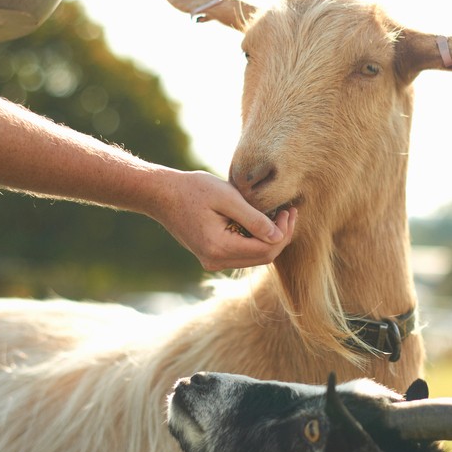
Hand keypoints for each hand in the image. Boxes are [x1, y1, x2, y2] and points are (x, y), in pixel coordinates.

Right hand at [155, 171, 295, 270]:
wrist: (161, 195)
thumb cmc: (193, 190)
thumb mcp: (226, 197)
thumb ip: (253, 218)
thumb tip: (278, 235)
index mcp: (219, 248)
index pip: (266, 250)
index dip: (284, 232)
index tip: (289, 210)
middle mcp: (216, 261)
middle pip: (263, 258)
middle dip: (281, 236)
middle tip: (289, 211)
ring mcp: (212, 261)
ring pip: (254, 257)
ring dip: (270, 239)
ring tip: (279, 214)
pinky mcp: (211, 256)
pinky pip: (242, 253)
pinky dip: (255, 239)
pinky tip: (261, 221)